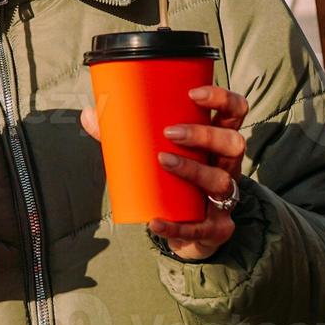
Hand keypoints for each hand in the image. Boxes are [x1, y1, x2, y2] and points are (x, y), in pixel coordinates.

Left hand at [81, 84, 248, 260]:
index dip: (222, 99)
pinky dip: (177, 225)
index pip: (235, 112)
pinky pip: (201, 228)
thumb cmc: (174, 181)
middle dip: (204, 134)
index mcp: (217, 141)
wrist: (189, 230)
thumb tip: (89, 113)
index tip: (193, 94)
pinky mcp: (216, 228)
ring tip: (163, 161)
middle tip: (171, 132)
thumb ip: (123, 135)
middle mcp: (227, 166)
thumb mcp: (156, 154)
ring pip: (221, 181)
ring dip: (192, 169)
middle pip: (234, 143)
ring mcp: (225, 198)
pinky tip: (155, 221)